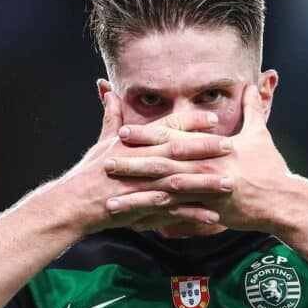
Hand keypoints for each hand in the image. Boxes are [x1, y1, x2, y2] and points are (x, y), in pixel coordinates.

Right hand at [58, 92, 233, 235]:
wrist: (76, 203)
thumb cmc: (89, 171)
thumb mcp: (102, 141)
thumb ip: (111, 116)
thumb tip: (108, 89)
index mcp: (136, 143)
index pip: (168, 127)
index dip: (192, 122)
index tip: (215, 119)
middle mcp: (143, 162)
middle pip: (180, 152)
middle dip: (207, 149)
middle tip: (231, 147)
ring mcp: (145, 186)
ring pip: (181, 182)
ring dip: (206, 184)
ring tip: (229, 183)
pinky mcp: (145, 208)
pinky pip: (173, 212)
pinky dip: (193, 215)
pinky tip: (213, 217)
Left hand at [107, 85, 291, 232]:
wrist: (282, 201)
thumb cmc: (270, 168)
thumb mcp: (261, 134)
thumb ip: (252, 110)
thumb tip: (251, 86)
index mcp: (210, 147)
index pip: (172, 137)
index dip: (146, 134)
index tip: (123, 130)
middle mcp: (203, 168)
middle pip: (161, 164)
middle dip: (132, 163)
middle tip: (106, 161)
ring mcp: (204, 192)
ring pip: (163, 194)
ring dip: (136, 197)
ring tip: (111, 201)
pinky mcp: (207, 212)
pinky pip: (176, 218)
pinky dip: (155, 221)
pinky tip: (135, 224)